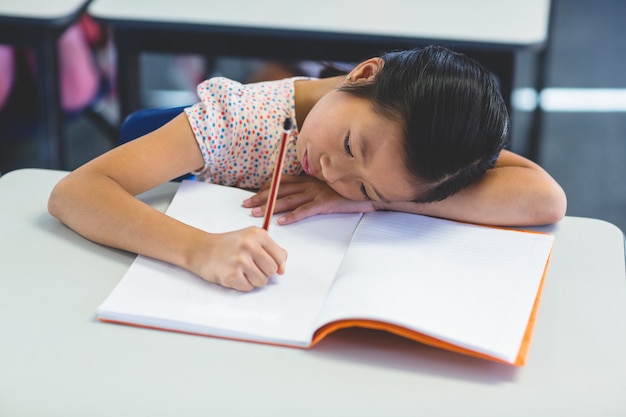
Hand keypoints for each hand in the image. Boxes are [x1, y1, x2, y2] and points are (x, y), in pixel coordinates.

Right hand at [191, 227, 286, 290]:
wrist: (201, 249)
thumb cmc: (228, 245)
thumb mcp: (251, 238)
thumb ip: (271, 251)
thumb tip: (282, 269)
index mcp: (257, 234)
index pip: (280, 256)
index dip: (277, 264)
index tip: (269, 264)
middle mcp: (249, 245)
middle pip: (272, 270)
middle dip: (263, 272)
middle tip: (251, 266)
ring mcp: (240, 261)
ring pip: (262, 281)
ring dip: (253, 279)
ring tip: (242, 270)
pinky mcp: (231, 275)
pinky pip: (249, 287)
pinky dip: (243, 284)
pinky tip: (234, 274)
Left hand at [243, 175, 375, 224]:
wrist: (368, 192)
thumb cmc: (347, 190)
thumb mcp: (326, 185)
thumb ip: (312, 188)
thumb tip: (298, 195)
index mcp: (309, 178)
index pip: (282, 182)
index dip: (266, 188)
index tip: (253, 195)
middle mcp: (310, 184)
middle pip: (279, 191)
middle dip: (261, 198)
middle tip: (246, 206)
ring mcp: (316, 193)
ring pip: (288, 200)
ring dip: (270, 208)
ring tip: (256, 215)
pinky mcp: (325, 203)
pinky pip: (305, 210)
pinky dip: (292, 216)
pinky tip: (281, 222)